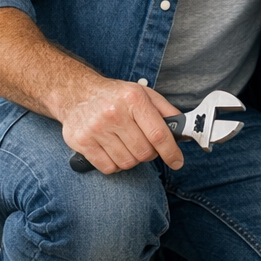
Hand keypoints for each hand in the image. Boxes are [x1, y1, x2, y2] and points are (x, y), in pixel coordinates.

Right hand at [59, 79, 183, 174]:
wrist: (77, 92)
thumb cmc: (115, 95)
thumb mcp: (142, 93)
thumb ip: (165, 110)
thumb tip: (182, 129)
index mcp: (133, 99)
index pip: (158, 134)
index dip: (171, 152)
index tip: (177, 161)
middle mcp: (114, 113)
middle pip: (144, 153)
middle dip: (149, 153)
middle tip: (143, 144)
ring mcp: (96, 128)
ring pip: (127, 163)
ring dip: (131, 159)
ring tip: (125, 144)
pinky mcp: (83, 142)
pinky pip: (109, 168)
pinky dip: (114, 164)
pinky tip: (112, 150)